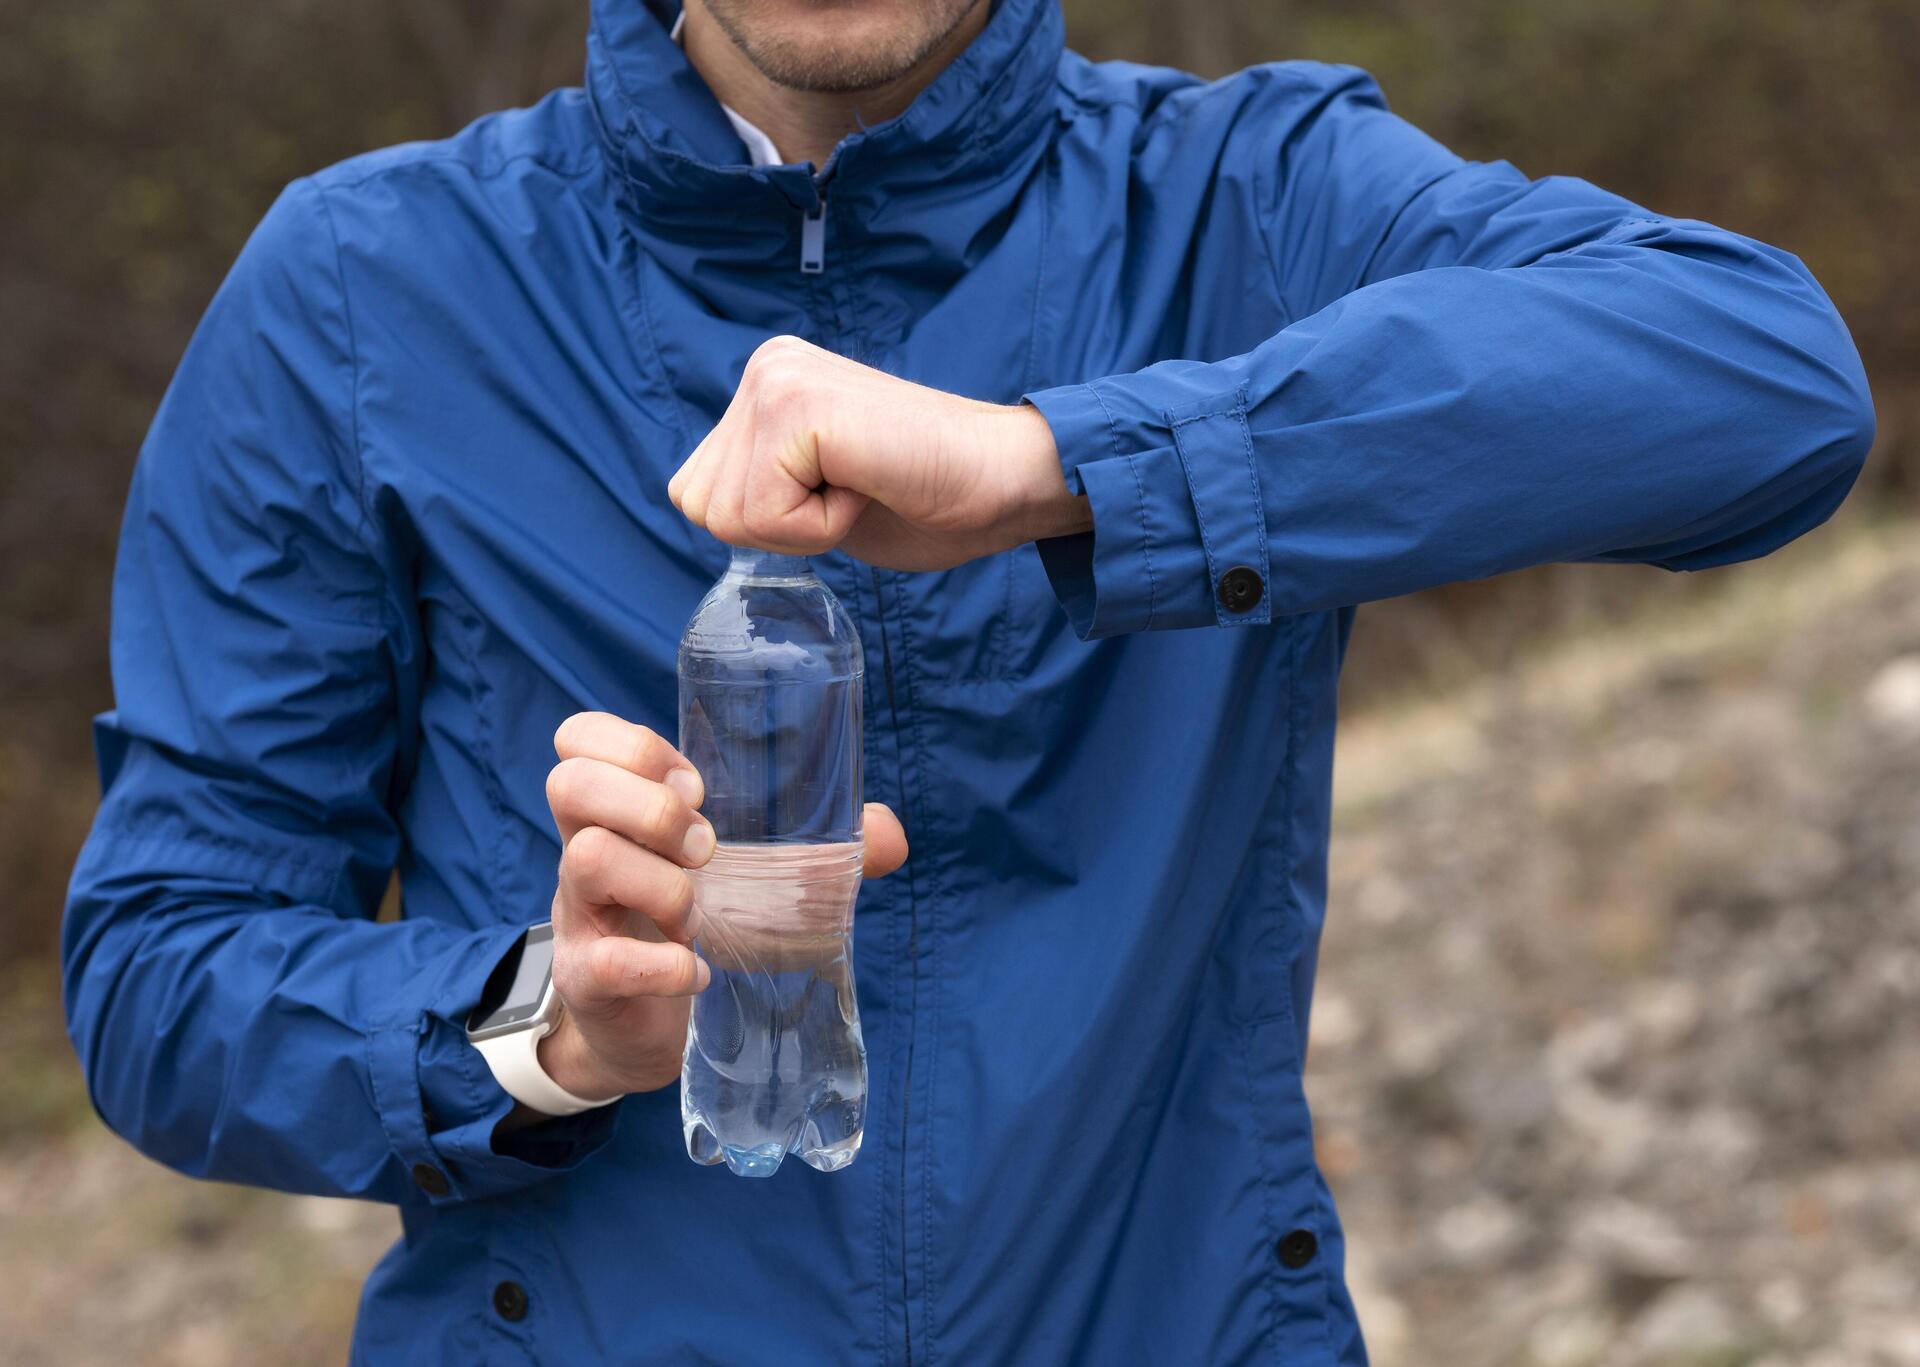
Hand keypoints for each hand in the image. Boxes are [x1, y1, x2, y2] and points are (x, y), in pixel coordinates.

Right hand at [526, 712, 906, 1110]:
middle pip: (571, 782)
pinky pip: (607, 960)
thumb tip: (891, 833)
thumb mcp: (749, 880)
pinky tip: (699, 973)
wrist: (650, 1031)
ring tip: (699, 917)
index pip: (580, 738)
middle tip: (707, 850)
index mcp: (618, 811)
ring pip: (589, 859)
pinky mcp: (587, 979)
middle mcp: (584, 850)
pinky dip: (666, 965)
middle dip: (653, 807)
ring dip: (663, 884)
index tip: (697, 788)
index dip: (635, 746)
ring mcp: (579, 915)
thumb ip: (817, 851)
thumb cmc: (697, 929)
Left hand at [667, 335, 1090, 570]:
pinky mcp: (799, 407)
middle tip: (854, 491)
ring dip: (800, 527)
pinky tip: (867, 486)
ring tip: (862, 485)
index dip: (767, 524)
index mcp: (766, 382)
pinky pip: (764, 514)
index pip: (695, 492)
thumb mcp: (815, 488)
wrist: (1007, 482)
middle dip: (776, 527)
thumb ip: (760, 483)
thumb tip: (701, 503)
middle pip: (699, 504)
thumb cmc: (929, 496)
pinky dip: (819, 527)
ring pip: (726, 514)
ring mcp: (778, 380)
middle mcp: (764, 367)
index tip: (841, 492)